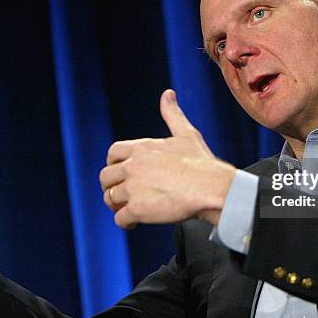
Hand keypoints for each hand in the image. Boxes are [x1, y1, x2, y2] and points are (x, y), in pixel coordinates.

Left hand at [99, 89, 235, 227]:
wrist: (211, 188)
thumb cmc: (202, 163)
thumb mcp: (186, 133)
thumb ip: (172, 114)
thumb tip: (168, 94)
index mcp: (142, 148)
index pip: (113, 153)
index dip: (114, 165)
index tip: (122, 173)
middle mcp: (133, 166)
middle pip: (105, 177)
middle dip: (111, 186)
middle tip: (122, 195)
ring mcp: (133, 188)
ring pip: (110, 198)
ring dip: (116, 205)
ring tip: (129, 211)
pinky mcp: (137, 209)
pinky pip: (119, 218)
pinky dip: (125, 222)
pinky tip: (134, 222)